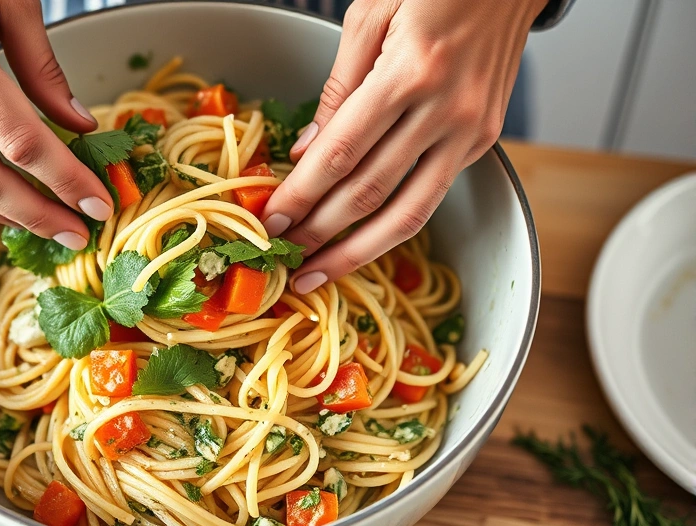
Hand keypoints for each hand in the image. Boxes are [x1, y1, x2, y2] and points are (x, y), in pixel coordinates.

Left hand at [261, 0, 546, 292]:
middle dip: (320, 231)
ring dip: (358, 251)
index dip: (302, 194)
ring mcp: (469, 130)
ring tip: (320, 272)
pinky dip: (392, 226)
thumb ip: (337, 89)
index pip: (341, 153)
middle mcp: (445, 110)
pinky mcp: (483, 141)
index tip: (272, 221)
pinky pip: (431, 196)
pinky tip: (362, 242)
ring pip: (407, 212)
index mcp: (410, 72)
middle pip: (369, 191)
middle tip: (285, 257)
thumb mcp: (370, 17)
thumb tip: (306, 151)